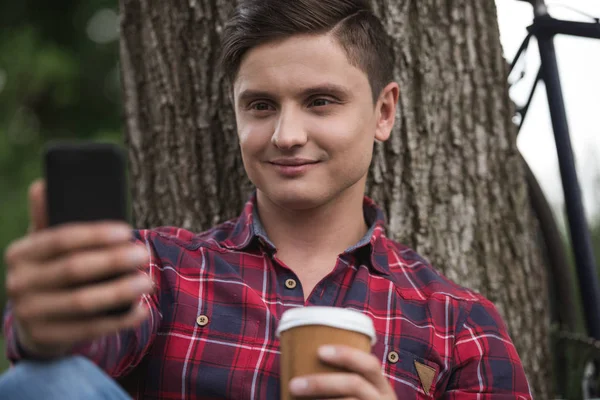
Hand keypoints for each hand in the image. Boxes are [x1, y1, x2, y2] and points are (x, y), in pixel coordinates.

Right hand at [3, 180, 152, 357]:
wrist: (34, 319)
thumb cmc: (52, 270)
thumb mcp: (47, 245)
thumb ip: (50, 218)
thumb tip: (44, 184)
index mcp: (21, 253)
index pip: (59, 239)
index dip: (95, 234)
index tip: (127, 230)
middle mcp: (18, 283)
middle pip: (74, 270)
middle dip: (113, 261)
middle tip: (145, 254)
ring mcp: (29, 314)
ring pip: (82, 302)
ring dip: (120, 292)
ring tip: (148, 281)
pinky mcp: (45, 339)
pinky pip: (88, 329)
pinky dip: (118, 320)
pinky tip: (141, 310)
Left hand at [289, 345, 396, 398]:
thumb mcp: (362, 393)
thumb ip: (345, 381)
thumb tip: (304, 368)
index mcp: (381, 386)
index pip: (370, 364)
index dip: (346, 355)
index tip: (319, 350)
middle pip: (354, 385)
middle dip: (321, 383)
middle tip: (294, 384)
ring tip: (294, 398)